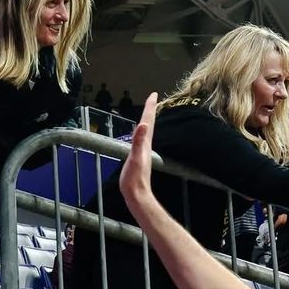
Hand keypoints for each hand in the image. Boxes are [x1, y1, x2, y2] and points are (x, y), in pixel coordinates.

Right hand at [119, 92, 159, 215]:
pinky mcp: (139, 158)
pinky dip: (141, 133)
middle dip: (150, 110)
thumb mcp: (135, 157)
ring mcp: (143, 152)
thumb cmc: (134, 177)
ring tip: (148, 113)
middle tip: (152, 98)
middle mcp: (146, 146)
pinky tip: (140, 136)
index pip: (148, 121)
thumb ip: (138, 141)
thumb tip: (143, 124)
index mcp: (145, 143)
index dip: (150, 107)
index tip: (153, 94)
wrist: (136, 194)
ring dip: (147, 121)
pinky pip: (141, 140)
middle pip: (149, 123)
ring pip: (146, 131)